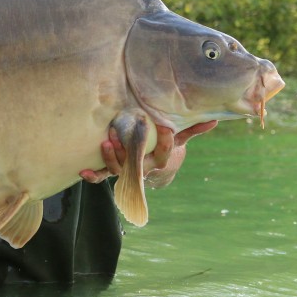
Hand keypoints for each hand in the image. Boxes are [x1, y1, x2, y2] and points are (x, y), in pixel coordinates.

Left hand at [79, 121, 217, 186]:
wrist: (147, 162)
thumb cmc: (161, 144)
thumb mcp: (176, 137)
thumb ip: (191, 129)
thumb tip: (214, 119)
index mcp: (159, 159)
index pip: (164, 152)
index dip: (166, 141)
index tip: (166, 125)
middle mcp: (142, 167)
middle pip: (137, 163)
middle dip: (129, 150)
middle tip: (120, 134)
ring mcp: (126, 170)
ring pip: (118, 169)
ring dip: (111, 158)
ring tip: (106, 142)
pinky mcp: (111, 170)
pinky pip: (102, 176)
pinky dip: (93, 175)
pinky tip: (82, 171)